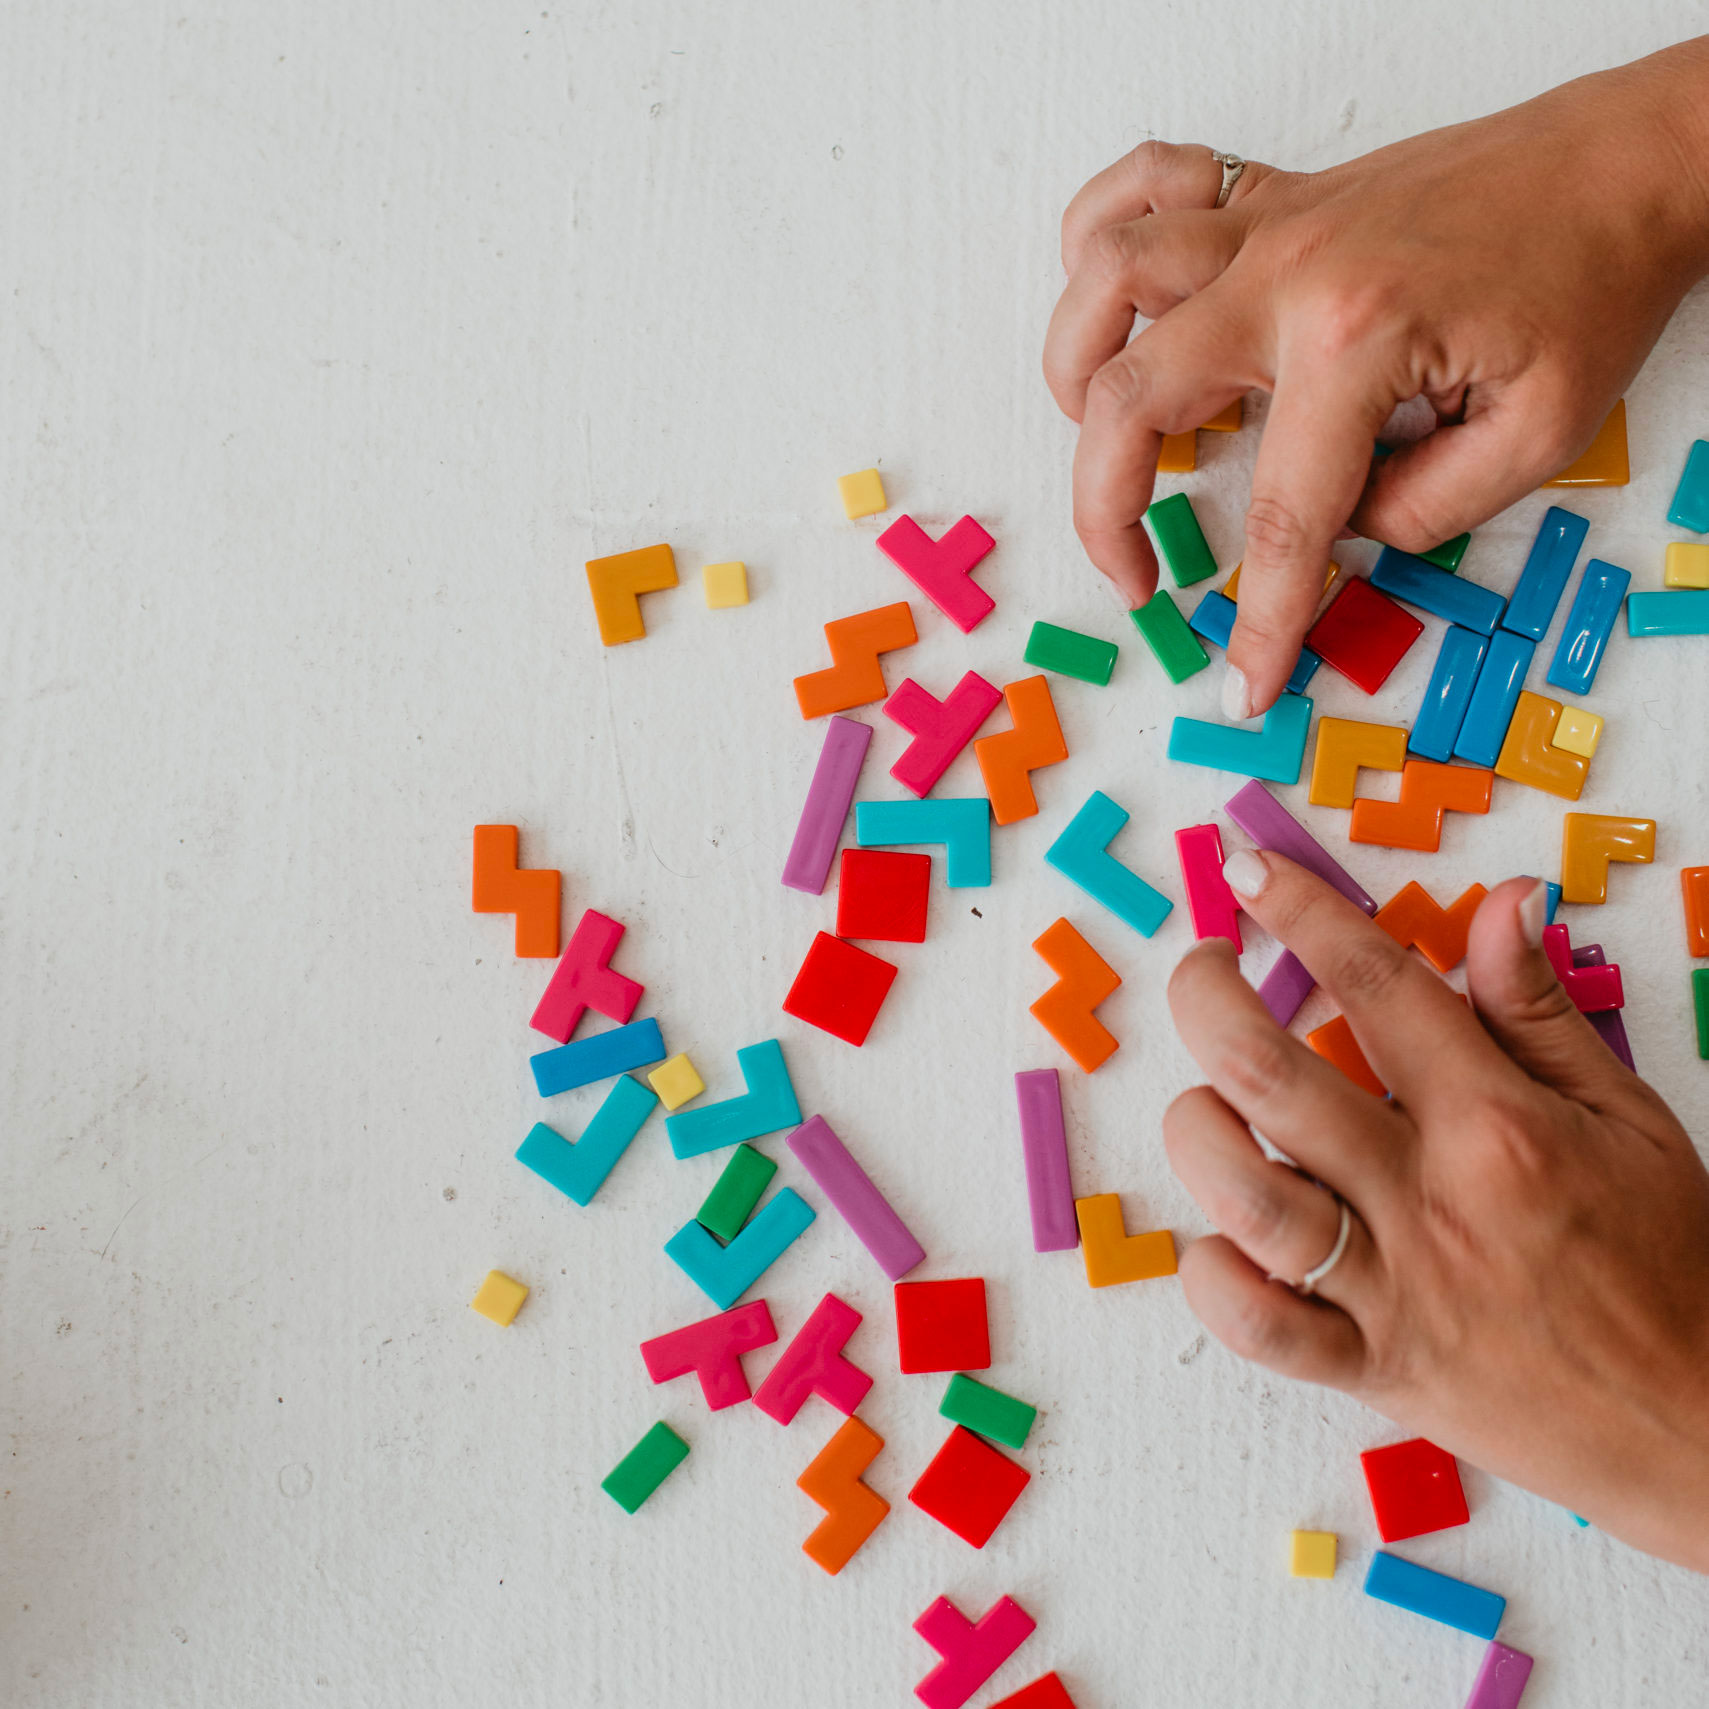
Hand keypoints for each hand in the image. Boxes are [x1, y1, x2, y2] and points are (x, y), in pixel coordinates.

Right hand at [1044, 41, 1708, 715]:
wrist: (1626, 163)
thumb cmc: (1592, 278)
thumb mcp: (1539, 433)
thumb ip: (1423, 509)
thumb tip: (1338, 531)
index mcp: (1358, 337)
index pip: (1282, 514)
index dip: (1260, 616)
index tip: (1245, 678)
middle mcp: (1289, 272)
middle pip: (1131, 400)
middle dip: (1105, 513)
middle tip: (1133, 575)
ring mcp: (1271, 222)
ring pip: (1106, 281)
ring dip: (1074, 371)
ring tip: (1095, 438)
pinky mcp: (1275, 195)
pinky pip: (1148, 185)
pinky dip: (1098, 236)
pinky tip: (1107, 301)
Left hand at [1163, 851, 1708, 1573]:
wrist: (1702, 1427)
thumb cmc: (1667, 1260)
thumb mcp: (1624, 1116)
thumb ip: (1538, 1009)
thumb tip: (1502, 899)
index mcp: (1497, 1125)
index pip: (1375, 983)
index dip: (1300, 911)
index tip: (1247, 869)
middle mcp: (1430, 1200)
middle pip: (1268, 1078)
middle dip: (1206, 1000)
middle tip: (1204, 971)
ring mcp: (1393, 1291)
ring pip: (1243, 1195)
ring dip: (1197, 1132)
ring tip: (1205, 1104)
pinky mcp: (1372, 1370)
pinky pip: (1257, 1325)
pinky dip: (1214, 1278)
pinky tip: (1221, 1235)